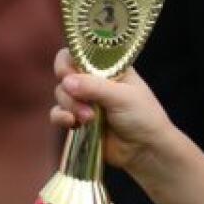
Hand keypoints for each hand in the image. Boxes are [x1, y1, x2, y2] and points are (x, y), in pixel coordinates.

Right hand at [51, 49, 175, 174]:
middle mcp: (95, 81)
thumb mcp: (123, 97)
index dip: (70, 61)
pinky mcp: (78, 120)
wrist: (145, 150)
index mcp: (110, 68)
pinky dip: (60, 117)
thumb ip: (94, 87)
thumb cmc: (143, 117)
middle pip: (66, 75)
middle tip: (84, 102)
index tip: (69, 73)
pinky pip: (57, 113)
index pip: (81, 53)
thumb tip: (66, 81)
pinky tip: (71, 124)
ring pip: (61, 94)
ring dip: (70, 106)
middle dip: (70, 89)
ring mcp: (86, 101)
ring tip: (89, 119)